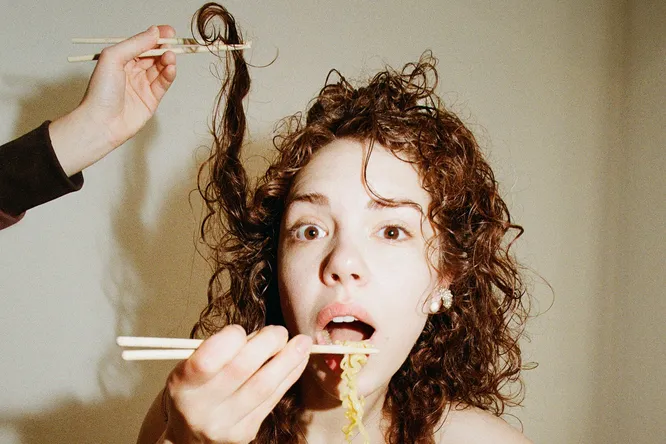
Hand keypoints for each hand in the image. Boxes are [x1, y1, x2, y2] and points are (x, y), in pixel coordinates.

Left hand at [49, 25, 176, 175]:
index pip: (141, 44)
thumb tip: (154, 32)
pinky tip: (171, 68)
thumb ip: (135, 44)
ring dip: (167, 60)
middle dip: (163, 48)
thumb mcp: (114, 58)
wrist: (102, 122)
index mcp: (120, 59)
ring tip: (170, 56)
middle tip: (172, 43)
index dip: (155, 37)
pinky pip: (163, 83)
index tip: (168, 31)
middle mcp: (132, 71)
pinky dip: (169, 75)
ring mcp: (142, 85)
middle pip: (153, 55)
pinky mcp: (151, 99)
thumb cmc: (101, 92)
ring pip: (160, 68)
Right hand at [161, 325, 311, 443]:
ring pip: (264, 386)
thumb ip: (222, 349)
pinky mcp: (246, 432)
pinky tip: (299, 361)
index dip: (231, 338)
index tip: (239, 330)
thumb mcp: (193, 366)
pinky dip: (289, 376)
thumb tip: (263, 335)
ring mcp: (225, 425)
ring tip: (303, 343)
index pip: (208, 359)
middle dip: (268, 344)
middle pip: (242, 369)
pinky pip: (273, 400)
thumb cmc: (195, 389)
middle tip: (280, 331)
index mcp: (183, 385)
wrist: (189, 436)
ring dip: (288, 360)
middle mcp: (201, 409)